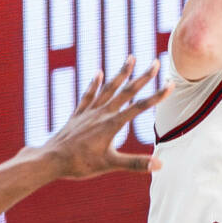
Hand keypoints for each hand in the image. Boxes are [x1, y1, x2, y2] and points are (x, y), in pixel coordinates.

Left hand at [39, 57, 160, 179]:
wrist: (51, 159)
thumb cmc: (80, 164)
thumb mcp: (110, 164)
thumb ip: (135, 163)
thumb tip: (159, 165)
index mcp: (111, 124)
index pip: (139, 107)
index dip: (157, 96)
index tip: (171, 84)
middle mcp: (101, 113)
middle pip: (126, 91)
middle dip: (143, 77)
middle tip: (155, 62)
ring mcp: (89, 112)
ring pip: (108, 88)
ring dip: (121, 73)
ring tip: (131, 57)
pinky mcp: (78, 114)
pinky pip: (88, 95)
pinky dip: (94, 84)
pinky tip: (99, 72)